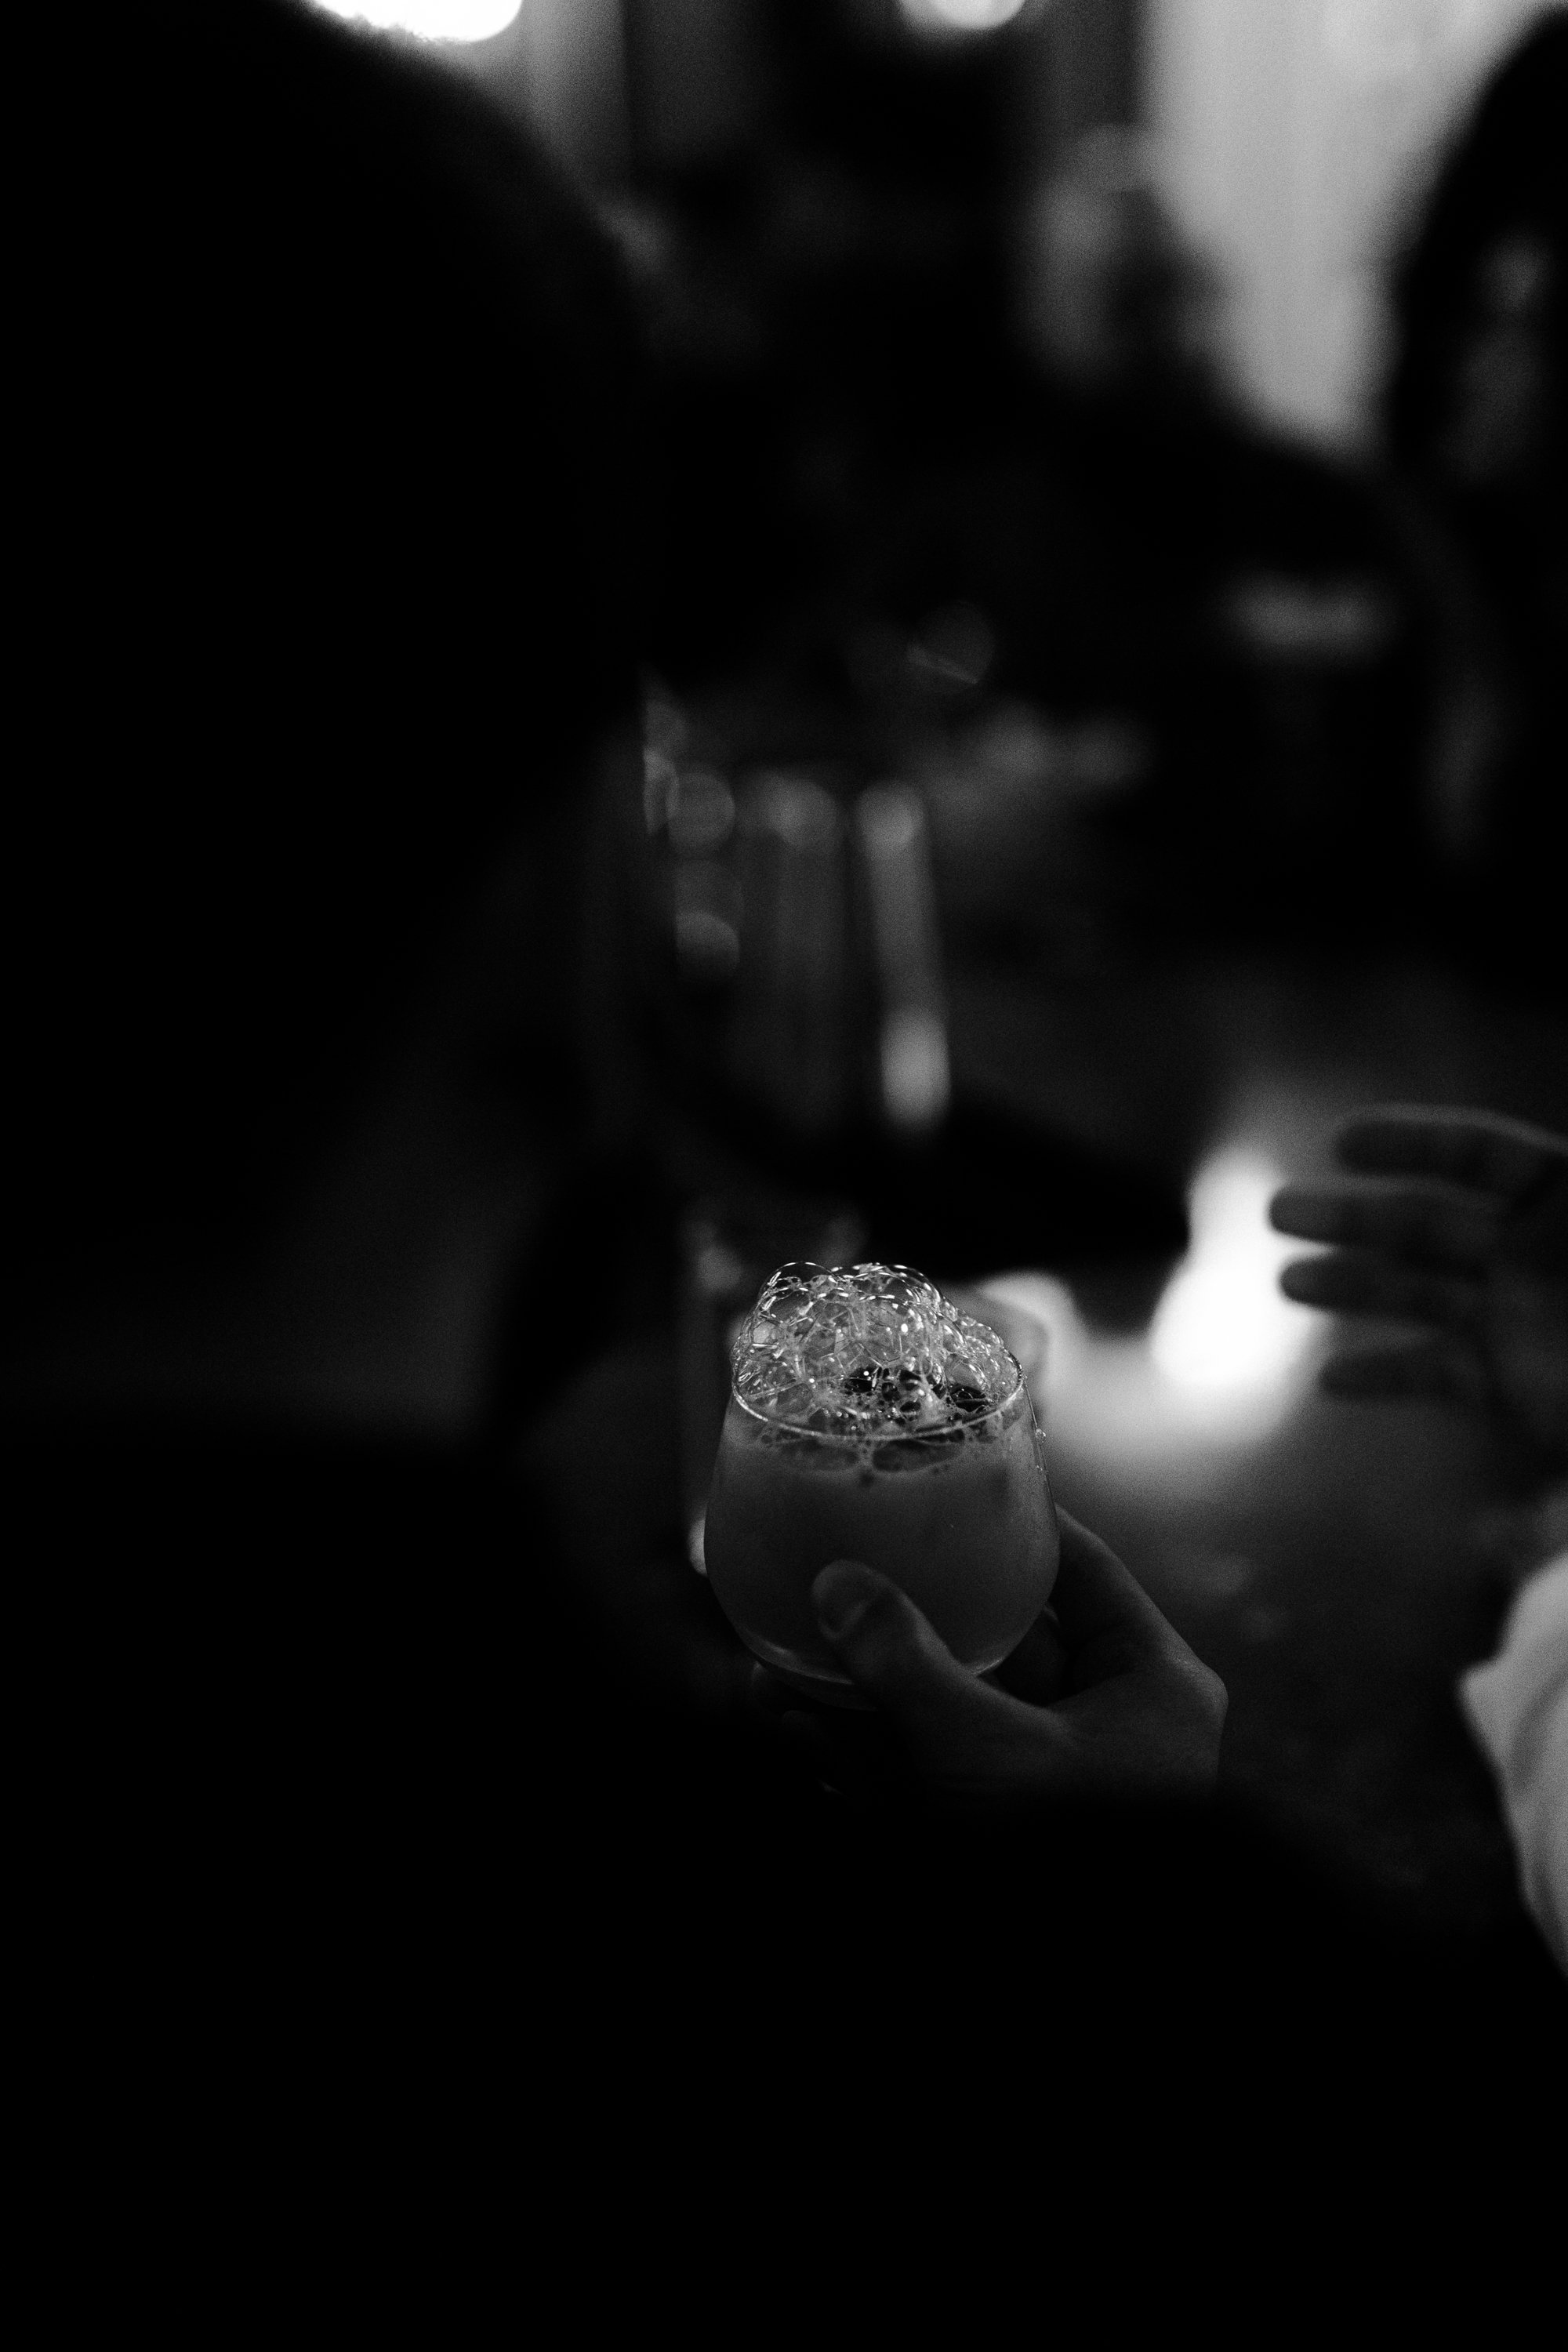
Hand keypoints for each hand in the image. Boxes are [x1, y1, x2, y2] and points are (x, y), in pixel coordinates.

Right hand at [756, 1513, 1225, 1819]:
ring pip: (955, 1708)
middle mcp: (1114, 1723)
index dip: (1013, 1520)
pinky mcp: (1007, 1828)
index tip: (945, 1480)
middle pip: (1004, 1638)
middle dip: (907, 1617)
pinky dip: (872, 1752)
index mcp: (1152, 1684)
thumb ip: (908, 1662)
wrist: (1076, 2016)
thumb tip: (843, 1585)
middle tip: (838, 1573)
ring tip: (783, 1658)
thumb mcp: (983, 1751)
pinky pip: (936, 1771)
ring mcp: (1058, 1781)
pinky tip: (792, 1724)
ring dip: (871, 1687)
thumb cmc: (1067, 1858)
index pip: (1081, 1567)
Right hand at [1270, 1107, 1567, 1473]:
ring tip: (1286, 1282)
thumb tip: (1510, 1216)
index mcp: (1566, 1199)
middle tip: (1278, 1212)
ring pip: (1416, 1294)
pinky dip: (1386, 1376)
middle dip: (1351, 1217)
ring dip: (1350, 1287)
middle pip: (1426, 1223)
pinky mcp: (1513, 1387)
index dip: (1412, 1142)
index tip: (1344, 1143)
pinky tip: (1332, 1380)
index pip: (1477, 1156)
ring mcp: (1516, 1319)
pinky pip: (1436, 1374)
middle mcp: (1532, 1252)